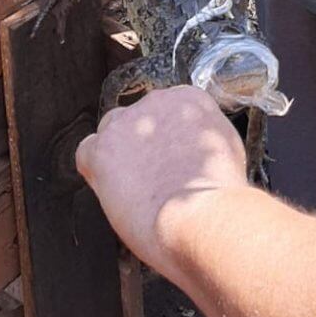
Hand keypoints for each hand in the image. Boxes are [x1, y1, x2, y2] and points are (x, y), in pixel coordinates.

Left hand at [76, 87, 246, 277]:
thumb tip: (197, 153)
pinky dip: (95, 171)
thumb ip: (205, 140)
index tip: (172, 161)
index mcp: (190, 99)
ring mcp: (127, 123)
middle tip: (155, 179)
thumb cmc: (219, 197)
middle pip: (141, 119)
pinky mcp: (102, 149)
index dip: (168, 140)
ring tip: (136, 191)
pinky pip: (87, 152)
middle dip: (144, 145)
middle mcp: (157, 102)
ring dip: (120, 156)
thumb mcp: (228, 152)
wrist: (201, 217)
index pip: (169, 110)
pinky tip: (113, 192)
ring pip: (112, 132)